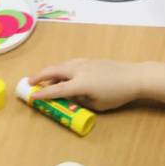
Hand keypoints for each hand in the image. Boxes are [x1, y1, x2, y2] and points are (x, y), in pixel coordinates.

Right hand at [27, 59, 143, 110]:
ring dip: (50, 71)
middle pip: (54, 70)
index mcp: (80, 84)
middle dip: (39, 76)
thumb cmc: (118, 94)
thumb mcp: (98, 105)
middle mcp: (79, 70)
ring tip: (43, 78)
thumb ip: (81, 101)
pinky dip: (61, 68)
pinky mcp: (89, 60)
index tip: (31, 96)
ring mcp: (84, 63)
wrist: (135, 76)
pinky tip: (61, 73)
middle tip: (29, 82)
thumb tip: (70, 97)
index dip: (42, 93)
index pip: (56, 89)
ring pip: (61, 65)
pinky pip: (70, 63)